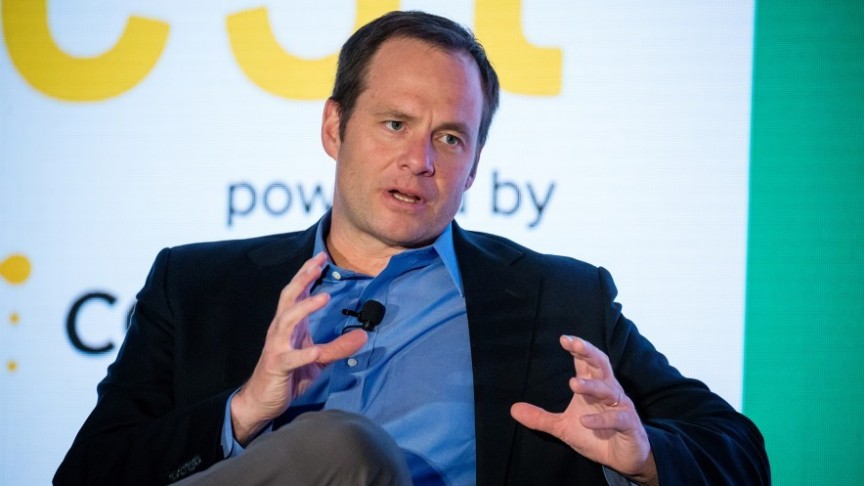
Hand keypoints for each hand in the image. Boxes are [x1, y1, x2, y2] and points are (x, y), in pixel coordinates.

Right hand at [230, 252, 366, 443]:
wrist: (260, 401)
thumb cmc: (288, 376)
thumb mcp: (318, 360)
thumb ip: (338, 347)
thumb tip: (363, 336)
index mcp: (290, 326)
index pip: (297, 292)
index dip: (307, 274)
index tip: (321, 257)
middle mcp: (281, 331)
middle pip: (289, 297)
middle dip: (303, 278)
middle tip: (318, 263)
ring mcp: (277, 347)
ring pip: (287, 320)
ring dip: (305, 307)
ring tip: (324, 296)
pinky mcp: (277, 366)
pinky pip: (290, 358)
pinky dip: (304, 354)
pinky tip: (316, 351)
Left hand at [511, 336, 657, 484]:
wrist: (623, 459)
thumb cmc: (595, 435)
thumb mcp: (563, 427)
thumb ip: (540, 418)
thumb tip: (513, 409)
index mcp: (594, 387)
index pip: (586, 363)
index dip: (578, 349)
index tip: (564, 339)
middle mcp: (608, 392)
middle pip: (601, 365)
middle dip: (589, 353)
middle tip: (574, 344)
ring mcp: (620, 407)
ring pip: (608, 390)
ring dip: (592, 386)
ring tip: (573, 383)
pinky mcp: (629, 425)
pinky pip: (617, 418)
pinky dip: (601, 419)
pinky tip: (584, 421)